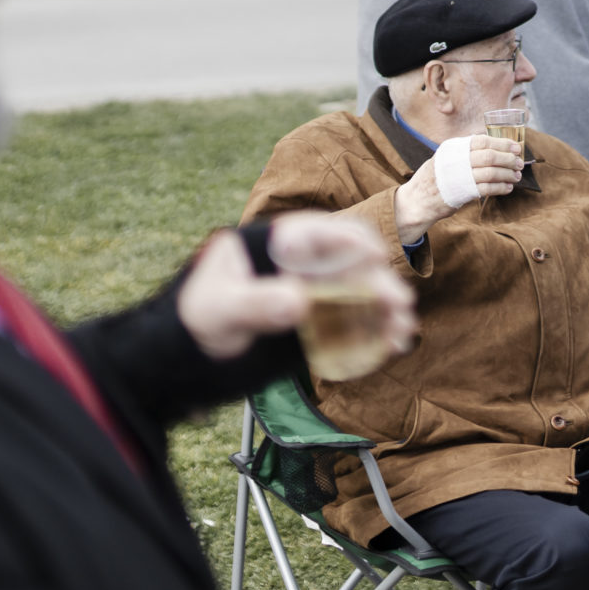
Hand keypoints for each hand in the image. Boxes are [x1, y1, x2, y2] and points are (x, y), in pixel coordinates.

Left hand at [175, 215, 416, 363]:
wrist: (186, 357)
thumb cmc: (195, 318)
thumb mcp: (218, 309)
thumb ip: (255, 303)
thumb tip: (298, 303)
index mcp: (275, 245)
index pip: (319, 232)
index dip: (350, 241)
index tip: (375, 258)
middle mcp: (300, 266)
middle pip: (350, 265)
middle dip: (379, 282)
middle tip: (399, 305)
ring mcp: (311, 296)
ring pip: (360, 296)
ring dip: (385, 309)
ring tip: (402, 330)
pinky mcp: (316, 325)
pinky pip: (353, 325)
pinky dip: (376, 333)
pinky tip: (392, 345)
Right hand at [393, 135, 524, 245]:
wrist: (418, 201)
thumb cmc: (435, 178)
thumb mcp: (446, 158)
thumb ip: (465, 152)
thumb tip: (492, 146)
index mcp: (453, 148)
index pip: (482, 141)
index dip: (502, 143)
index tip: (515, 147)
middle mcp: (456, 160)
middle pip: (490, 156)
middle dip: (508, 159)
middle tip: (519, 163)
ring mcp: (458, 177)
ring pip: (491, 173)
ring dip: (507, 174)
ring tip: (516, 176)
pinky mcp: (462, 193)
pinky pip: (488, 189)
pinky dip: (501, 188)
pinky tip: (507, 188)